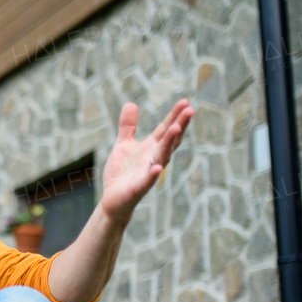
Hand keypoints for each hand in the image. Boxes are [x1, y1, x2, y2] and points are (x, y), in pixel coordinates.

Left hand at [100, 99, 192, 225]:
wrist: (112, 199)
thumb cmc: (121, 173)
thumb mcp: (123, 145)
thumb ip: (128, 126)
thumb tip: (131, 103)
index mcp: (151, 148)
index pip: (165, 129)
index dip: (175, 116)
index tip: (185, 101)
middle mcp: (153, 159)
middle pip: (169, 140)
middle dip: (179, 125)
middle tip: (189, 110)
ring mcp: (148, 173)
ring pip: (162, 157)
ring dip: (169, 143)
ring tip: (175, 128)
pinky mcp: (139, 188)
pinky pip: (147, 181)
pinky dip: (152, 174)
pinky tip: (157, 167)